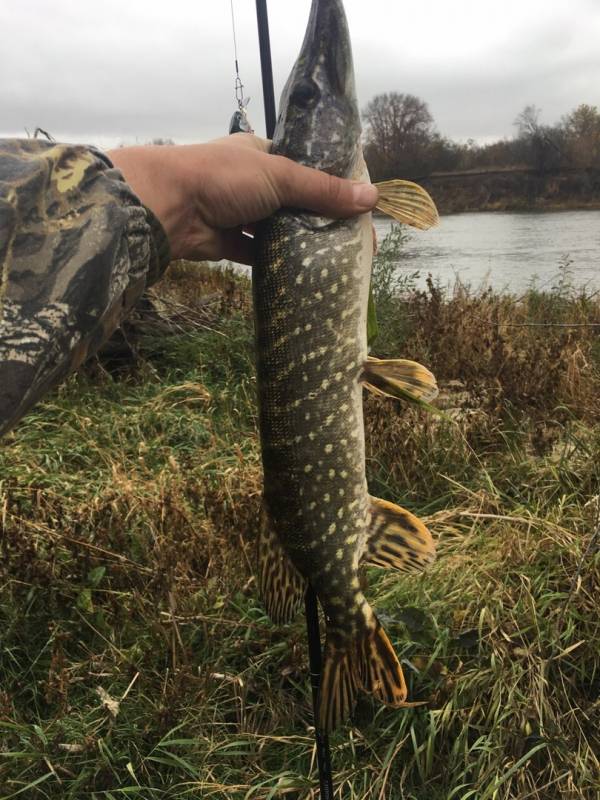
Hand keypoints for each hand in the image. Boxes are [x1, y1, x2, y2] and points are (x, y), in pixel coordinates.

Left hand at [107, 134, 377, 264]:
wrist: (168, 206)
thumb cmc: (224, 177)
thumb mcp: (280, 176)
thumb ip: (323, 190)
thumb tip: (372, 198)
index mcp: (263, 153)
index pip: (306, 167)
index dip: (333, 184)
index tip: (359, 205)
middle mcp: (253, 182)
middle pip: (295, 202)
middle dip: (321, 219)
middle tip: (353, 240)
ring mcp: (240, 213)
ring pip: (278, 230)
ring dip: (300, 242)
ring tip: (335, 258)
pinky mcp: (229, 243)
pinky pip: (259, 254)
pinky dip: (277, 263)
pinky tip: (304, 273)